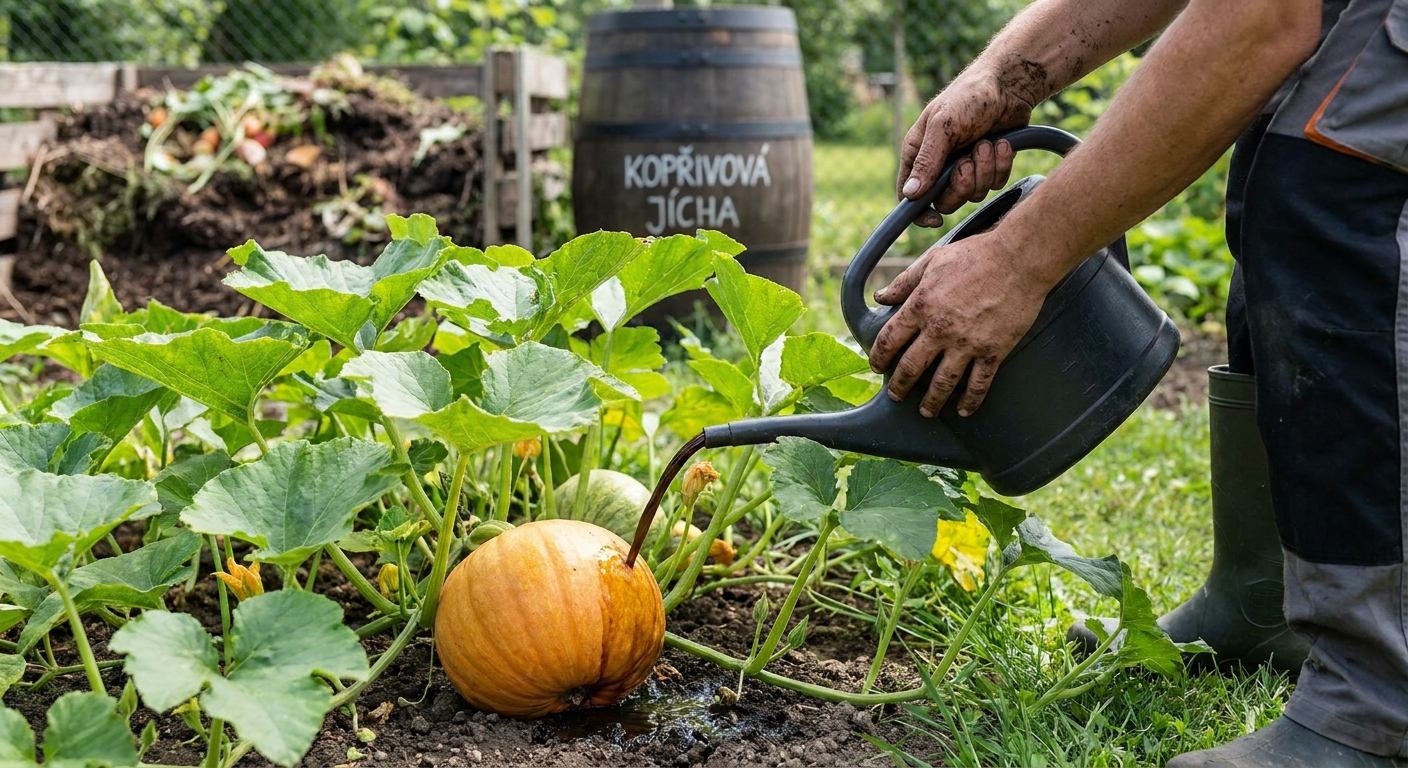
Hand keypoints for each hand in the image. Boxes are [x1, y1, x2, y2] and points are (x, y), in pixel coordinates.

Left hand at [867, 231, 1050, 416]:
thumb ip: (904, 282)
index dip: (879, 357)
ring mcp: (967, 344)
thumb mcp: (932, 261)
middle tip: (896, 395)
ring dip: (931, 401)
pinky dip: (970, 401)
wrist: (1019, 259)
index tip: (877, 366)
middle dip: (899, 385)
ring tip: (926, 411)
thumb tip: (880, 297)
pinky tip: (964, 410)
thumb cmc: (975, 255)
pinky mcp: (993, 351)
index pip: (889, 339)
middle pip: (911, 367)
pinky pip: (978, 383)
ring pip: (942, 383)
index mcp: (921, 306)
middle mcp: (940, 330)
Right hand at [898, 76, 1033, 226]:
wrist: (1009, 84)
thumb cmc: (968, 97)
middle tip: (969, 161)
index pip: (909, 196)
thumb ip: (926, 161)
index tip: (935, 219)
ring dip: (984, 170)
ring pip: (973, 194)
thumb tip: (910, 195)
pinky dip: (1000, 166)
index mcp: (918, 153)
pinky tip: (1002, 144)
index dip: (920, 212)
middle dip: (961, 184)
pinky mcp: (989, 165)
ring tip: (987, 143)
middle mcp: (940, 164)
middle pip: (945, 201)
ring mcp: (966, 166)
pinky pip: (994, 184)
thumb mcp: (942, 127)